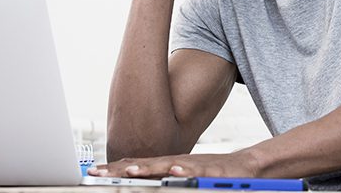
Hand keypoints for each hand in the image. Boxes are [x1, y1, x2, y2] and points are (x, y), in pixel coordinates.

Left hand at [87, 151, 259, 179]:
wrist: (247, 168)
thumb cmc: (210, 173)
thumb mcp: (180, 175)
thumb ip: (158, 176)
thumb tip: (132, 177)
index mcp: (167, 166)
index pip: (136, 167)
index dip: (114, 170)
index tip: (93, 173)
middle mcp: (177, 164)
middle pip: (145, 166)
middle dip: (120, 170)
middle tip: (98, 173)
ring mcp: (194, 166)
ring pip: (168, 167)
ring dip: (148, 168)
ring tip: (130, 170)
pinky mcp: (213, 171)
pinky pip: (198, 172)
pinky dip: (185, 171)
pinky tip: (174, 172)